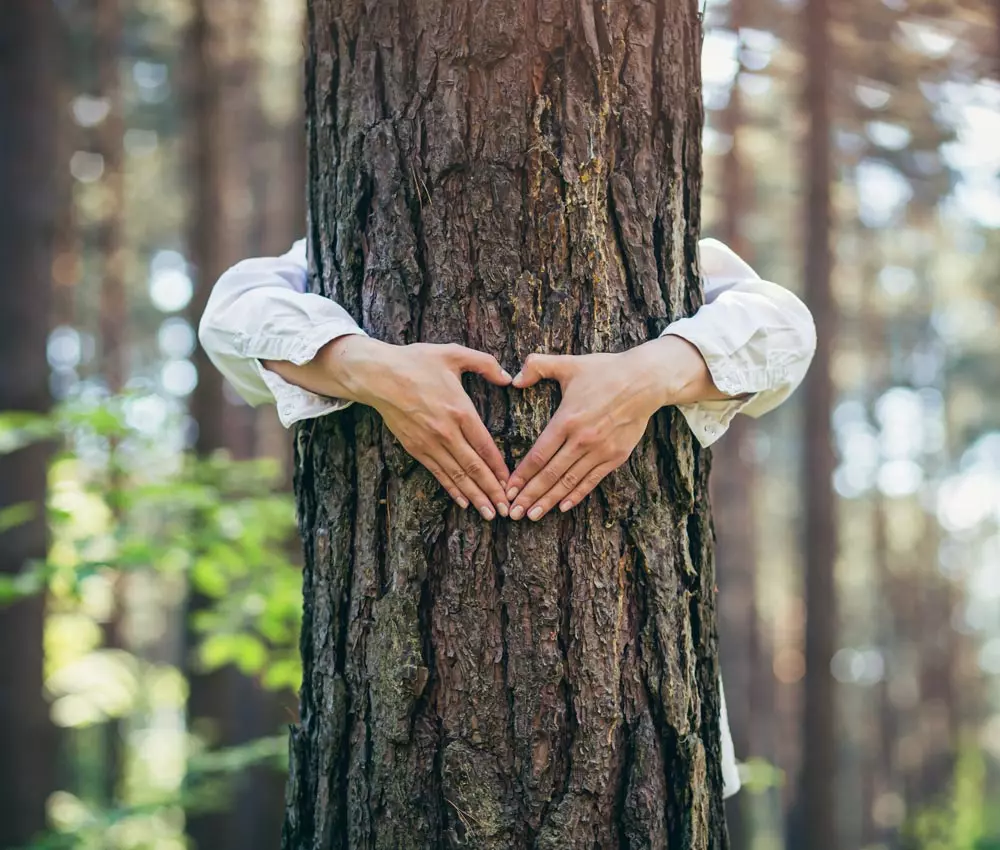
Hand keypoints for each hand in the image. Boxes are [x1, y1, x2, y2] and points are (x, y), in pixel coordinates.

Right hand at [273, 336, 512, 518]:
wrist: (377, 375)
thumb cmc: (416, 361)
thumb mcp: (453, 353)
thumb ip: (485, 363)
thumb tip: (508, 377)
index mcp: (460, 410)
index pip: (485, 446)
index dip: (499, 468)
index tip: (511, 483)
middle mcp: (446, 432)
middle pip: (474, 467)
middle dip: (491, 491)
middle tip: (505, 509)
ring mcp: (429, 442)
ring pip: (456, 475)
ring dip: (474, 496)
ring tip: (489, 514)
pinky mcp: (415, 448)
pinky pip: (438, 473)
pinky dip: (452, 489)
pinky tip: (463, 502)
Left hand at [505, 335, 714, 520]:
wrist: (646, 381)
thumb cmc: (606, 370)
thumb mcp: (569, 363)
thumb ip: (538, 366)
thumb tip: (513, 378)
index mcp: (567, 419)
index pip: (539, 454)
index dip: (522, 475)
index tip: (508, 489)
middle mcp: (582, 439)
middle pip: (550, 474)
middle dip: (529, 495)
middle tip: (512, 513)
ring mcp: (600, 450)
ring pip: (569, 482)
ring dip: (549, 500)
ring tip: (531, 516)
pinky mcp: (616, 456)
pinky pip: (592, 480)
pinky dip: (576, 495)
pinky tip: (562, 507)